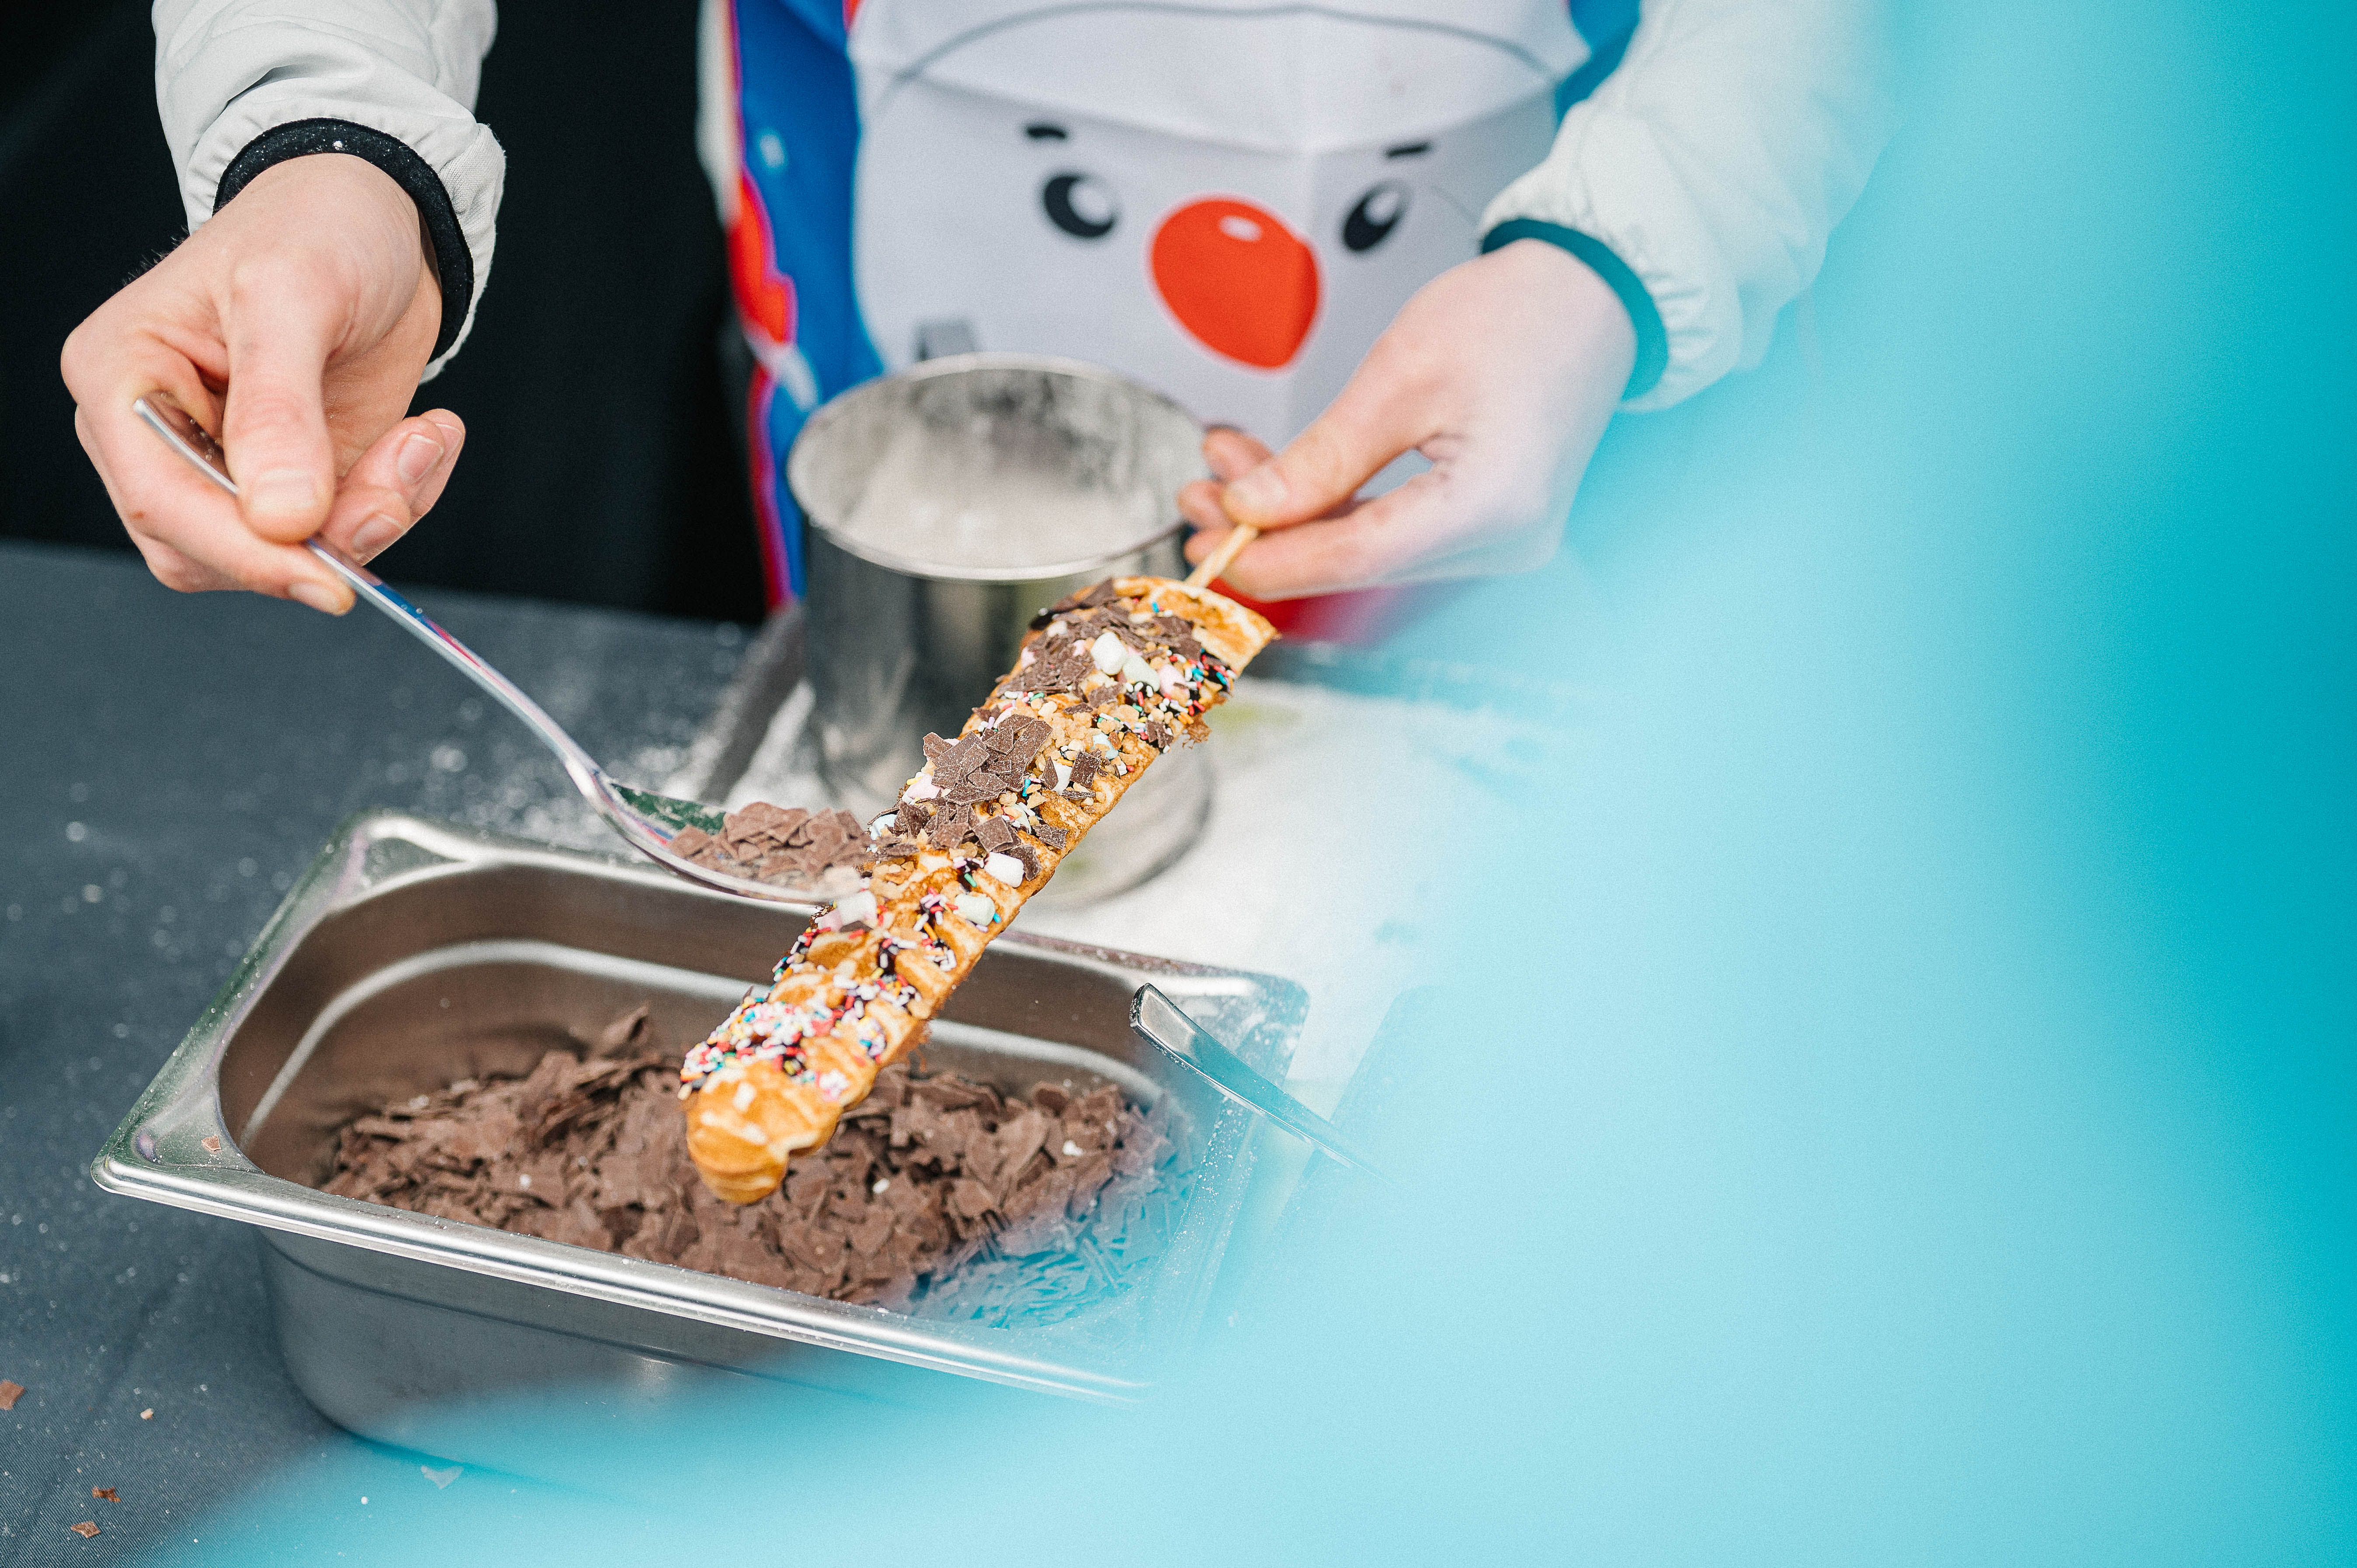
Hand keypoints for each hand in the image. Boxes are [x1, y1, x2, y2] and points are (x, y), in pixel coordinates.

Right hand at [60, 155, 463, 612]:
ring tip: (422, 438)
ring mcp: (230, 462)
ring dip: (374, 514)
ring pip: (286, 554)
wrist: (378, 216)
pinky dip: (399, 499)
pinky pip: (342, 532)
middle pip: (214, 551)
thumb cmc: (315, 226)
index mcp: (122, 378)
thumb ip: (279, 409)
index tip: (328, 579)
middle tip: (400, 479)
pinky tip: (426, 437)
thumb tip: (278, 518)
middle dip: (318, 537)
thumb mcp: (293, 295)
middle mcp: (160, 434)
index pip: (161, 504)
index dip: (245, 554)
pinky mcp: (298, 476)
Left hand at [1178, 238, 1635, 598]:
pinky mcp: (1489, 527)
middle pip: (1359, 565)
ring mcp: (1501, 541)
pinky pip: (1395, 533)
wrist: (1591, 298)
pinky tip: (1281, 482)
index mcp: (1491, 504)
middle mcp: (1506, 542)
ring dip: (1295, 519)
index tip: (1206, 541)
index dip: (1272, 558)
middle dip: (1271, 535)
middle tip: (1195, 499)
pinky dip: (1336, 509)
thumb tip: (1248, 513)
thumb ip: (1322, 456)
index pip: (1357, 558)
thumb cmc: (1514, 316)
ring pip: (1369, 553)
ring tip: (1225, 475)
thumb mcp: (1400, 375)